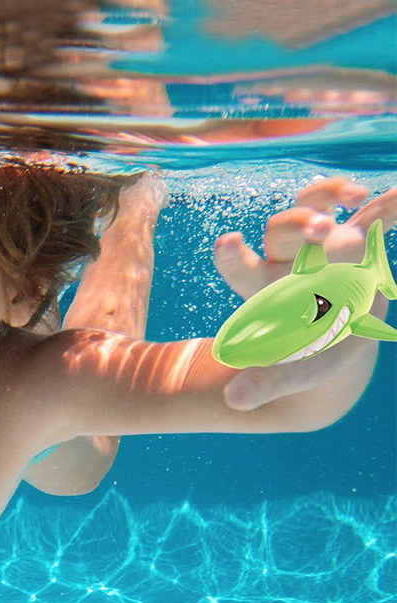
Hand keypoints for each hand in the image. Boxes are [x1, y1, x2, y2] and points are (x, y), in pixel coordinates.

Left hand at [212, 178, 395, 409]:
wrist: (337, 345)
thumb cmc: (307, 358)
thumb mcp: (291, 371)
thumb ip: (265, 382)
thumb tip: (234, 401)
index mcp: (265, 289)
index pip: (239, 266)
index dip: (231, 254)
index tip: (228, 242)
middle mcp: (288, 260)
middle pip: (282, 228)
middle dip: (300, 223)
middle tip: (322, 230)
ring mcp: (323, 246)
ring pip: (316, 204)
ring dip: (331, 194)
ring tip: (358, 198)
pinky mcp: (360, 240)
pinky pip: (374, 213)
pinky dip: (390, 203)